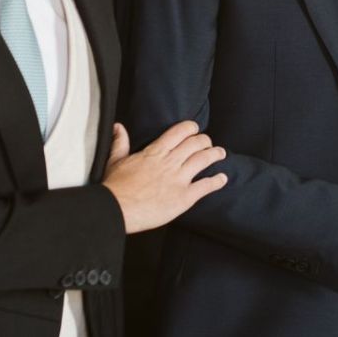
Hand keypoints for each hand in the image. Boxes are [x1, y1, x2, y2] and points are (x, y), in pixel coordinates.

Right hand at [103, 121, 228, 234]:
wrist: (116, 209)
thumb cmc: (115, 187)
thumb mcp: (115, 161)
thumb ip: (120, 143)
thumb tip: (118, 127)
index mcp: (155, 152)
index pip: (179, 132)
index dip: (191, 128)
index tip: (195, 129)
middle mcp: (170, 162)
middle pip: (196, 143)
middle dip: (205, 141)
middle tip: (209, 143)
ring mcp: (179, 179)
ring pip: (204, 159)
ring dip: (215, 155)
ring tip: (221, 154)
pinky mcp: (184, 197)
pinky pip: (206, 186)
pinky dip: (217, 181)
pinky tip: (222, 179)